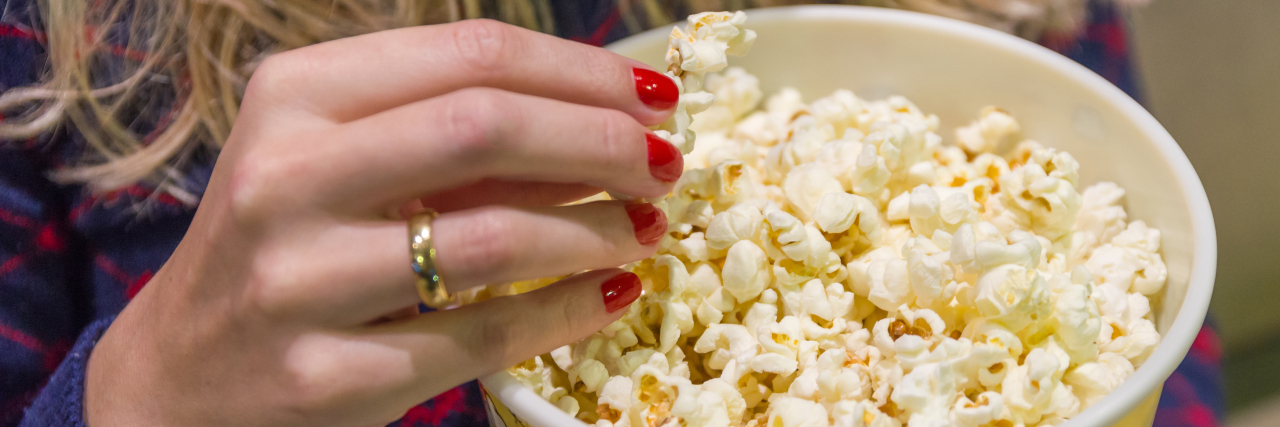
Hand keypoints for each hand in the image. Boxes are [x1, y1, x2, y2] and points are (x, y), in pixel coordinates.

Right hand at [85, 19, 681, 425]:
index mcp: (294, 96)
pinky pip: (485, 334)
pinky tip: (613, 293)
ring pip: (493, 237)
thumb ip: (455, 136)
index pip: (469, 53)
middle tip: (664, 163)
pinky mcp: (327, 376)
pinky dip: (570, 309)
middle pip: (485, 127)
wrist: (181, 377)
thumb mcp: (342, 161)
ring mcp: (299, 281)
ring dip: (598, 229)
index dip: (582, 70)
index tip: (653, 95)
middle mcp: (285, 176)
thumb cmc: (286, 244)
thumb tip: (609, 125)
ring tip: (646, 229)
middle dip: (603, 141)